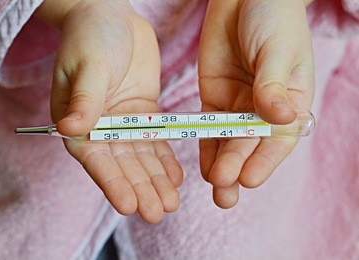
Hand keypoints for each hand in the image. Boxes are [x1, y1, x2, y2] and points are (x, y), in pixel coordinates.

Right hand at [36, 0, 182, 222]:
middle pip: (122, 165)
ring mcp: (124, 122)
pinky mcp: (144, 114)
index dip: (112, 182)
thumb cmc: (90, 36)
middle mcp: (101, 127)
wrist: (111, 15)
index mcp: (79, 121)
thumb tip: (69, 128)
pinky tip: (176, 178)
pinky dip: (165, 160)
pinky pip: (156, 141)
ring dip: (156, 181)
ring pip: (142, 158)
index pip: (95, 158)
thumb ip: (84, 98)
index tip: (129, 205)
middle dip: (140, 189)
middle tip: (158, 212)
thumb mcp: (87, 65)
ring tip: (171, 204)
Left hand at [198, 0, 313, 207]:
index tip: (248, 178)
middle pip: (249, 145)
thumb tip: (281, 117)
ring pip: (228, 143)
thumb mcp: (277, 50)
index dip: (264, 159)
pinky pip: (208, 128)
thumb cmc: (272, 19)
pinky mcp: (214, 99)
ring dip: (221, 166)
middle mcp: (263, 110)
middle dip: (237, 167)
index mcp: (289, 101)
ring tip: (215, 189)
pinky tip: (203, 167)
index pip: (278, 138)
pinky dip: (205, 146)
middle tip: (224, 192)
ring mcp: (236, 106)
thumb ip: (273, 84)